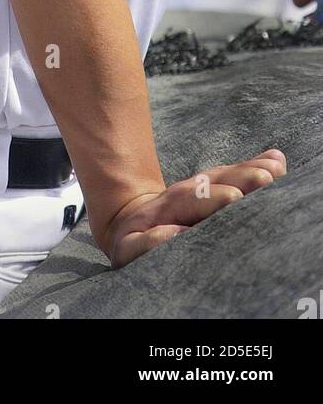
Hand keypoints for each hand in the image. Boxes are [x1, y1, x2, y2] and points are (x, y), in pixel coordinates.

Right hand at [100, 150, 286, 268]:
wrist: (125, 227)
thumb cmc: (176, 219)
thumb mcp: (206, 197)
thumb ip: (240, 179)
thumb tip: (278, 159)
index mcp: (196, 192)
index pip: (223, 178)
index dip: (249, 172)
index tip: (276, 169)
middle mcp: (176, 201)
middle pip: (206, 187)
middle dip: (236, 180)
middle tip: (264, 178)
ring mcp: (154, 219)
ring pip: (180, 205)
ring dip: (207, 200)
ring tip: (233, 198)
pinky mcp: (130, 244)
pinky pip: (141, 243)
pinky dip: (157, 239)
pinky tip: (174, 234)